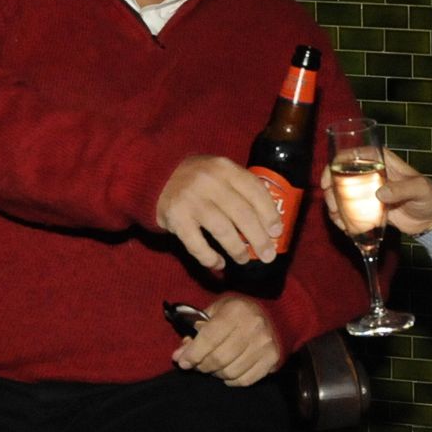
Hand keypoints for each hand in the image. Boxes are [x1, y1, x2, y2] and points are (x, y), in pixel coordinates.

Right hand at [155, 155, 282, 271]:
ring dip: (237, 250)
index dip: (269, 214)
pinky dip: (210, 258)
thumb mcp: (220, 172)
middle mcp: (209, 182)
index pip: (255, 190)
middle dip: (259, 238)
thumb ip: (241, 189)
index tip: (277, 232)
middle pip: (242, 214)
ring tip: (244, 259)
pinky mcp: (176, 218)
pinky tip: (219, 264)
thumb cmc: (198, 179)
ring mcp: (191, 200)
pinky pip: (197, 244)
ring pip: (222, 230)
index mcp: (225, 168)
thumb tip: (270, 224)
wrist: (155, 177)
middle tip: (267, 255)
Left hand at [171, 294, 282, 385]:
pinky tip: (229, 371)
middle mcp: (252, 327)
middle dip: (202, 366)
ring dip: (217, 374)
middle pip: (219, 359)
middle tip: (198, 365)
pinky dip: (233, 381)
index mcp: (235, 311)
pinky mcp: (273, 358)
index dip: (192, 354)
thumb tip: (179, 356)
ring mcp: (264, 345)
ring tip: (215, 367)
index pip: (208, 339)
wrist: (275, 312)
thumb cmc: (238, 311)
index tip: (182, 362)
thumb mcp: (216, 312)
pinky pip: (246, 380)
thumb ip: (196, 332)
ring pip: (231, 372)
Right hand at [319, 149, 431, 235]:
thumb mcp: (419, 189)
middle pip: (341, 175)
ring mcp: (368, 191)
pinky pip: (349, 211)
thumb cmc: (429, 196)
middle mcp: (371, 173)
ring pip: (341, 194)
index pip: (352, 155)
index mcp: (381, 160)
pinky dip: (343, 219)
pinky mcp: (368, 208)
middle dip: (330, 190)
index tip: (328, 181)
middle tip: (333, 206)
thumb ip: (402, 189)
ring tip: (339, 221)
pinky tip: (345, 228)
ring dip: (334, 206)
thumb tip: (380, 193)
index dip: (335, 164)